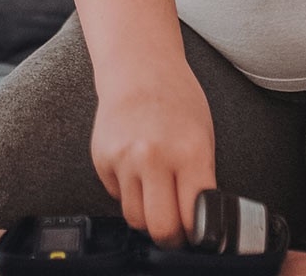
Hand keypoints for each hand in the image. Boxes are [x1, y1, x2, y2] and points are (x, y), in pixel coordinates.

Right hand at [89, 66, 215, 247]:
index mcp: (189, 152)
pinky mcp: (102, 159)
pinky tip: (137, 169)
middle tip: (175, 231)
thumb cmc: (177, 100)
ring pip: (134, 217)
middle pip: (159, 226)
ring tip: (156, 198)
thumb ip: (200, 180)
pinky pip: (117, 195)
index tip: (197, 234)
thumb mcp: (203, 138)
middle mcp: (153, 157)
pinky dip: (129, 191)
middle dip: (170, 237)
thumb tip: (197, 220)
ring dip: (147, 215)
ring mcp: (123, 159)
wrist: (138, 69)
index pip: (192, 216)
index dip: (196, 233)